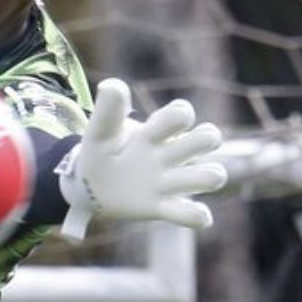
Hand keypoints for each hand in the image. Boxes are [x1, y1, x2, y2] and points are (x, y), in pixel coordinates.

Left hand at [57, 78, 227, 240]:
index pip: (182, 113)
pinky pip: (194, 215)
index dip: (179, 115)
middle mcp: (169, 155)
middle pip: (208, 138)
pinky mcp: (163, 208)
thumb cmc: (100, 152)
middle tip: (176, 151)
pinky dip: (196, 216)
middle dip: (204, 140)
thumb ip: (107, 111)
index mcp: (154, 133)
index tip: (153, 126)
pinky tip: (186, 211)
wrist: (88, 185)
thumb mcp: (99, 132)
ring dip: (207, 176)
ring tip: (176, 181)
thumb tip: (110, 85)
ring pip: (212, 176)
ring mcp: (169, 182)